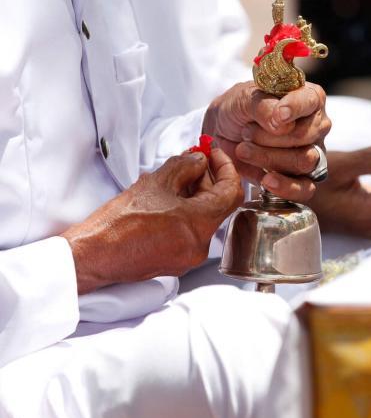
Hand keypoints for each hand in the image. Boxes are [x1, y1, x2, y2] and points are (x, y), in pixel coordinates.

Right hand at [62, 149, 243, 294]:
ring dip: (194, 195)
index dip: (226, 168)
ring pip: (202, 218)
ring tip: (174, 178)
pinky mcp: (176, 261)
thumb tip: (199, 160)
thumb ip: (184, 166)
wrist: (92, 255)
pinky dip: (184, 212)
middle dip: (207, 180)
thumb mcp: (155, 183)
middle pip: (217, 205)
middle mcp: (200, 245)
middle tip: (193, 161)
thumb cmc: (117, 225)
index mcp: (199, 224)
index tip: (215, 155)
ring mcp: (188, 256)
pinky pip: (190, 232)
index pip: (232, 192)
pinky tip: (166, 199)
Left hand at [202, 81, 329, 200]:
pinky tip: (266, 181)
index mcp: (307, 98)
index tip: (277, 116)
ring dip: (269, 158)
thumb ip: (263, 106)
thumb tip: (281, 124)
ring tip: (244, 150)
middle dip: (270, 136)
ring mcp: (312, 153)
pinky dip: (285, 187)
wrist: (221, 136)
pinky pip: (305, 189)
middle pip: (305, 135)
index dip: (295, 108)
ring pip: (303, 161)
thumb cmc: (238, 110)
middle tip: (246, 132)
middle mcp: (316, 126)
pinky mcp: (303, 179)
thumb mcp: (242, 99)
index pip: (311, 100)